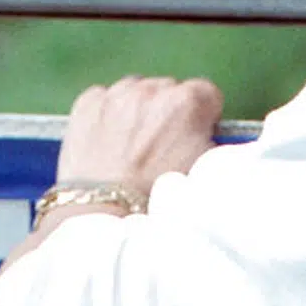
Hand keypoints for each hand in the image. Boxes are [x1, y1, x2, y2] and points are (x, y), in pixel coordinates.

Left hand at [57, 74, 222, 191]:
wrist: (105, 216)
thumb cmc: (159, 200)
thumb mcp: (205, 173)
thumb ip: (217, 144)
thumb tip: (215, 135)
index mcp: (186, 103)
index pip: (207, 94)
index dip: (203, 118)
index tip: (194, 137)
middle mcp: (151, 89)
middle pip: (169, 91)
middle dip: (169, 114)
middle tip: (161, 149)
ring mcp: (116, 94)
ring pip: (136, 91)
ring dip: (138, 110)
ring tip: (133, 148)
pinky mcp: (88, 103)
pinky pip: (104, 98)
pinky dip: (107, 114)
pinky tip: (108, 143)